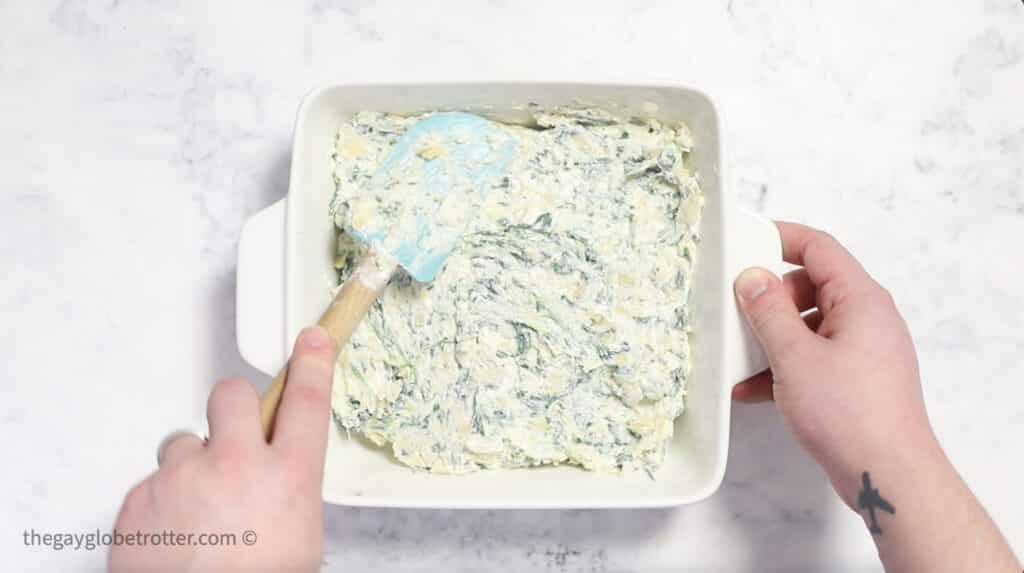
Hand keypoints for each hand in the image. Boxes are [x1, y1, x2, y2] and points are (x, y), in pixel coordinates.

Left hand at [109, 327, 336, 572]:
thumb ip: (286, 489)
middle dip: (233, 406)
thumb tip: (275, 474)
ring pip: (182, 442)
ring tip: (197, 512)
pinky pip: (151, 483)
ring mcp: (183, 478)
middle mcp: (237, 466)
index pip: (308, 401)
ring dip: (190, 467)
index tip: (312, 340)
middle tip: (233, 435)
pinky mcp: (140, 499)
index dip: (313, 363)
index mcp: (289, 478)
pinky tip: (174, 535)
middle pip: (233, 396)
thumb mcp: (298, 534)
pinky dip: (161, 503)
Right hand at [731, 222, 935, 505]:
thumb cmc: (848, 412)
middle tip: (738, 312)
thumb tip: (752, 277)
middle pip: (811, 286)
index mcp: (860, 299)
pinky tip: (752, 390)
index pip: (819, 248)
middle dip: (771, 298)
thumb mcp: (795, 356)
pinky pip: (813, 357)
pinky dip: (784, 367)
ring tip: (740, 357)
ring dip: (773, 338)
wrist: (888, 474)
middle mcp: (867, 318)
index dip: (781, 238)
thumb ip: (769, 312)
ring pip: (808, 325)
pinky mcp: (855, 380)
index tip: (746, 241)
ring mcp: (863, 350)